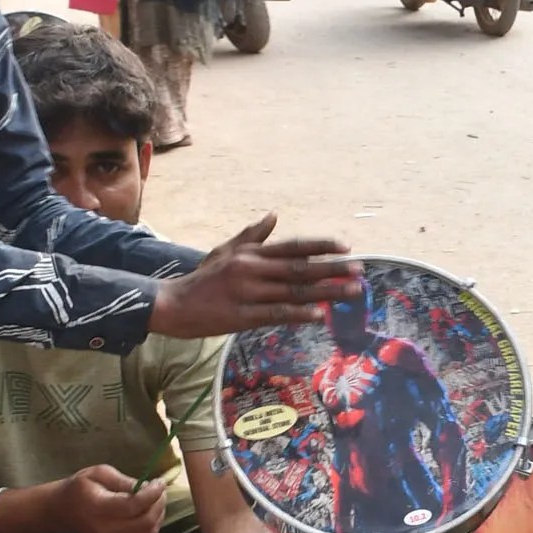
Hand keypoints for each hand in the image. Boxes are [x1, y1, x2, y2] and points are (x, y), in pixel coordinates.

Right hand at [48, 465, 169, 532]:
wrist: (64, 510)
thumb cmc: (81, 488)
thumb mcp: (98, 473)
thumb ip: (123, 481)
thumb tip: (145, 487)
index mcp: (97, 507)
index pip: (132, 506)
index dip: (151, 494)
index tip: (159, 482)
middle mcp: (104, 529)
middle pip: (144, 522)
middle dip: (158, 505)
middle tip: (159, 491)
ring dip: (158, 515)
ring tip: (155, 500)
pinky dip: (152, 525)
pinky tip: (148, 512)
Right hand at [149, 215, 362, 339]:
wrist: (172, 304)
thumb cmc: (203, 279)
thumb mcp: (225, 250)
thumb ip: (252, 234)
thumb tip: (273, 215)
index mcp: (251, 254)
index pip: (293, 246)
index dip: (320, 246)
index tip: (346, 246)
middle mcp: (252, 269)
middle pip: (300, 268)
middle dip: (332, 269)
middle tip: (360, 270)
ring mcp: (248, 293)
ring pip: (294, 291)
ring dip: (326, 292)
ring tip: (351, 292)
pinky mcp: (243, 316)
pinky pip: (276, 314)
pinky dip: (299, 314)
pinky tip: (319, 315)